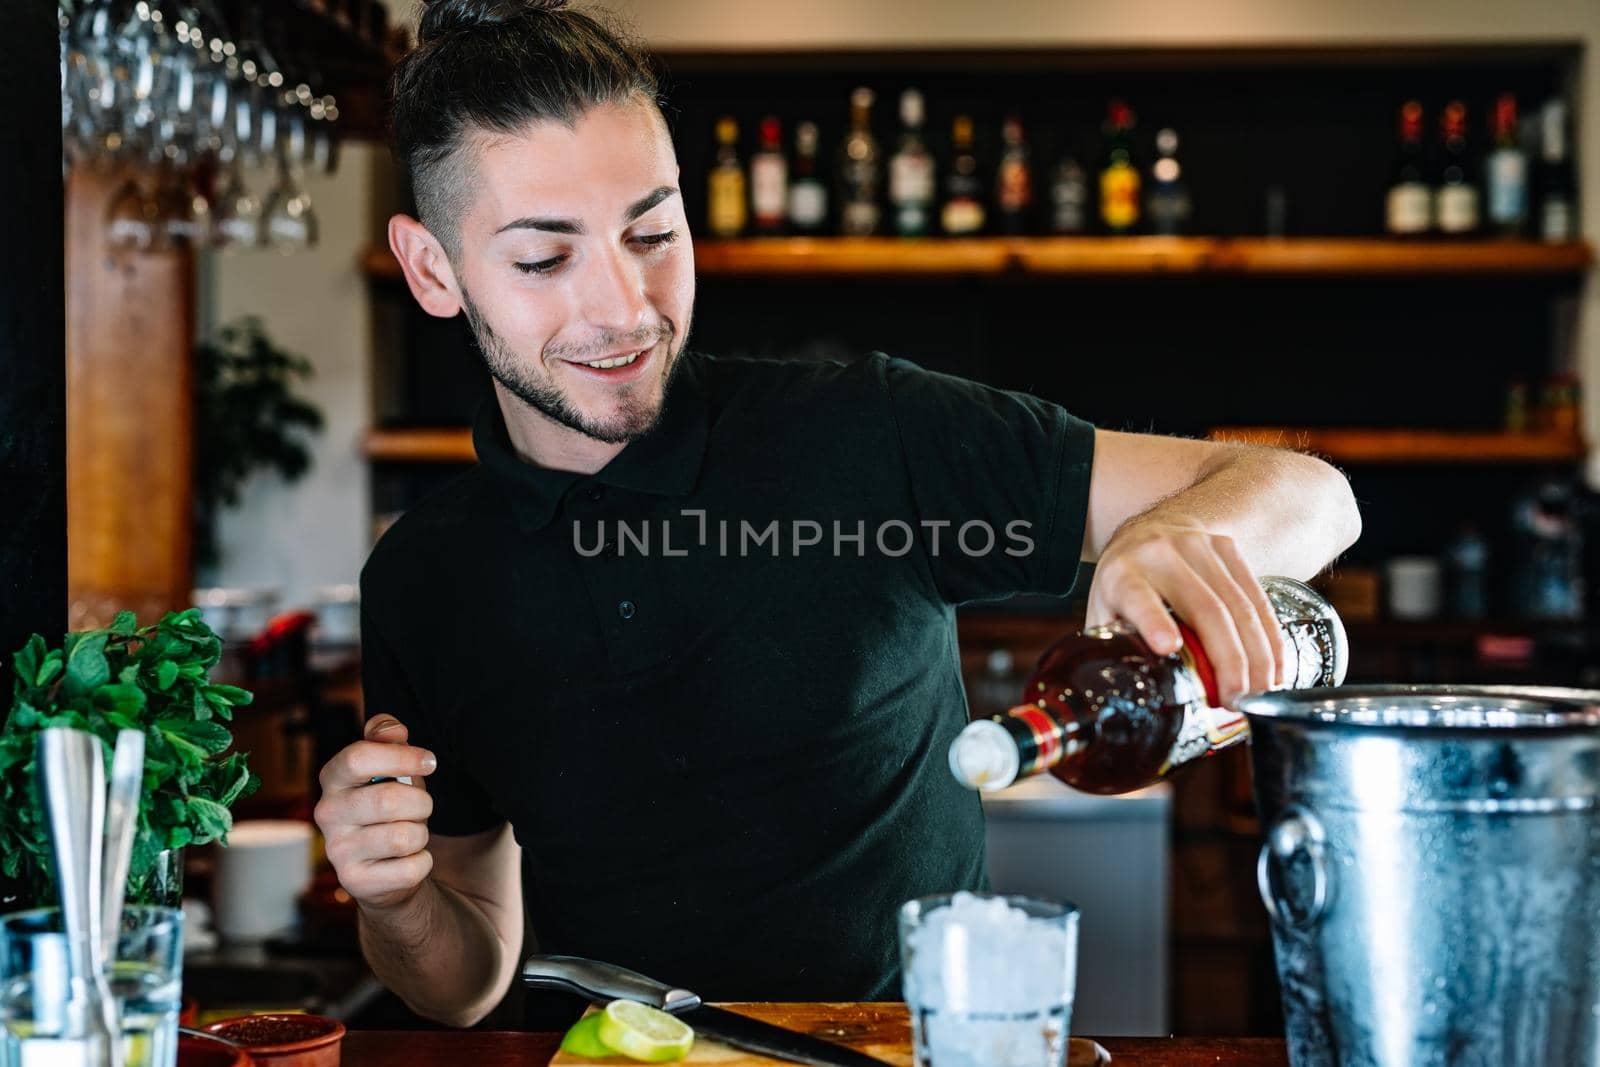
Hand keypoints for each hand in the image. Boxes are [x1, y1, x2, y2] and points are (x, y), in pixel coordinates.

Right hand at [314, 715, 437, 911]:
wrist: (383, 867)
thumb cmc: (389, 807)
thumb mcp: (390, 767)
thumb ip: (387, 738)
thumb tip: (393, 730)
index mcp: (333, 778)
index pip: (359, 757)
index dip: (402, 756)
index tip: (429, 761)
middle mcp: (326, 813)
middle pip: (388, 799)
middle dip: (421, 802)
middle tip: (421, 807)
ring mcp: (337, 850)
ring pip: (404, 836)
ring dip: (421, 833)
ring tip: (409, 833)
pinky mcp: (355, 882)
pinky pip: (411, 867)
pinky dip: (422, 862)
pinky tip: (406, 860)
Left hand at [1085, 520, 1284, 705]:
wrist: (1150, 527)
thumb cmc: (1127, 583)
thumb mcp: (1106, 611)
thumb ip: (1112, 649)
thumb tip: (1123, 701)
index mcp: (1123, 575)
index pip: (1138, 597)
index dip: (1154, 622)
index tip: (1168, 647)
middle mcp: (1160, 555)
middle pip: (1205, 609)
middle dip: (1228, 661)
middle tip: (1235, 700)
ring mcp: (1198, 547)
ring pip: (1239, 606)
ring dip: (1257, 656)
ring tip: (1259, 693)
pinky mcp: (1229, 548)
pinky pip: (1258, 598)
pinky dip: (1271, 638)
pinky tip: (1274, 668)